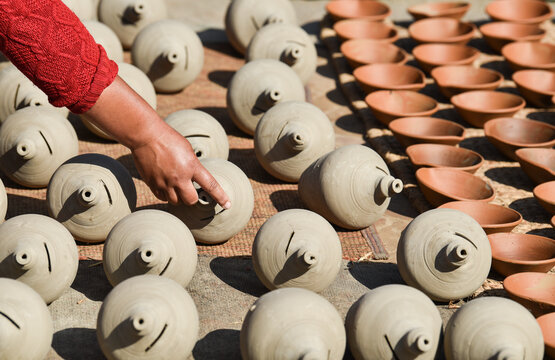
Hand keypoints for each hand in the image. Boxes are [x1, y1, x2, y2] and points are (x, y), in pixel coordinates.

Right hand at [82, 76, 229, 207]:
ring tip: (175, 185)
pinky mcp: (153, 184)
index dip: (220, 197)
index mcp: (192, 166)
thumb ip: (192, 166)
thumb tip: (194, 179)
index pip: (210, 186)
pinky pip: (162, 198)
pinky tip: (165, 185)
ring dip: (178, 197)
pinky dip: (166, 195)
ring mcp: (165, 182)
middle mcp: (179, 177)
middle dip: (192, 198)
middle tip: (189, 190)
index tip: (228, 205)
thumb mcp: (188, 150)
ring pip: (176, 202)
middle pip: (190, 200)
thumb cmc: (169, 139)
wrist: (147, 136)